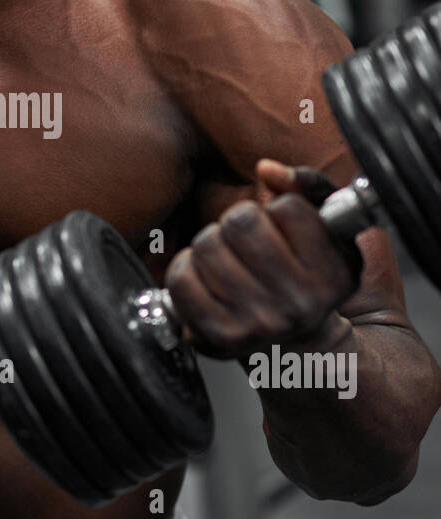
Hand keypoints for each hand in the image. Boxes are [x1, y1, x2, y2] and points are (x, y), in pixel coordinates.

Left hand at [165, 158, 363, 359]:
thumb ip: (308, 186)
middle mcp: (301, 304)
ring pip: (206, 246)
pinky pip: (181, 279)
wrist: (294, 348)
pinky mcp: (220, 337)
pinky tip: (206, 278)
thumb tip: (268, 170)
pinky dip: (186, 269)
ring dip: (211, 244)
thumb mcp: (326, 229)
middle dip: (238, 221)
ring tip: (228, 260)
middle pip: (241, 222)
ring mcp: (260, 324)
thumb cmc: (304, 277)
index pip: (288, 208)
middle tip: (246, 241)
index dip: (278, 210)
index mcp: (336, 275)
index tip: (283, 230)